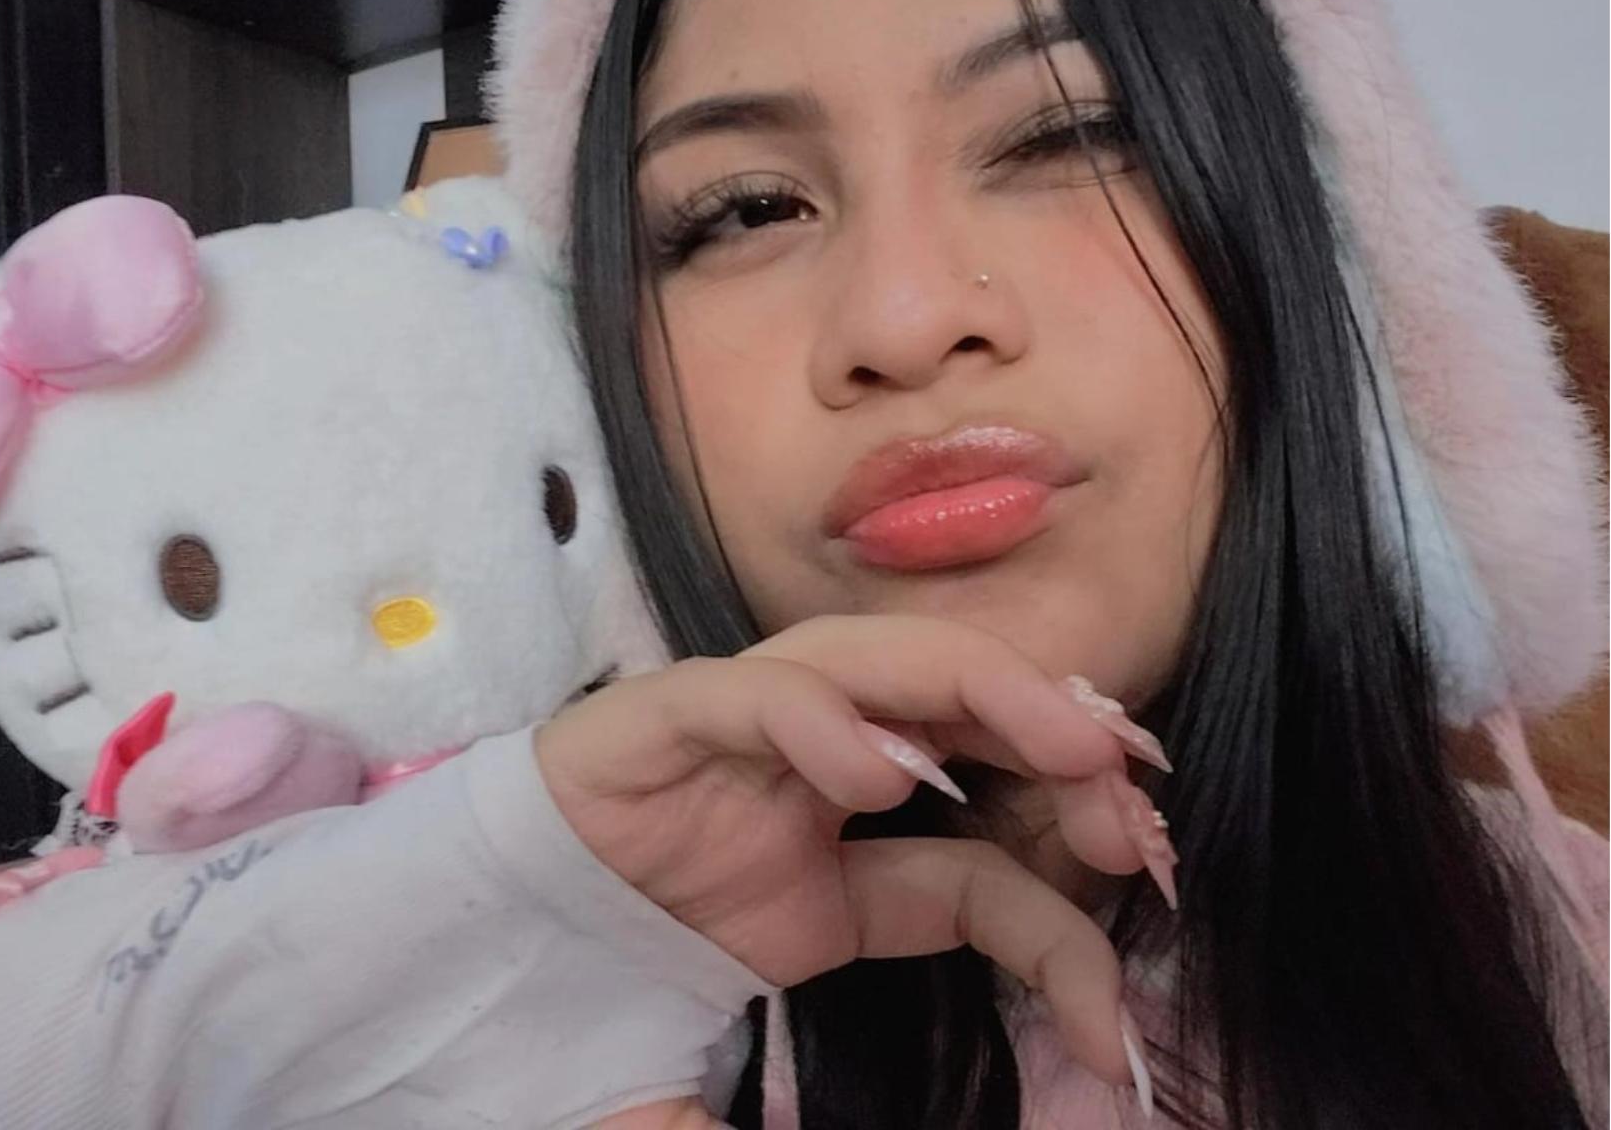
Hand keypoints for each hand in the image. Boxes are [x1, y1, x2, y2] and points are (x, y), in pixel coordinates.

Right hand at [536, 614, 1171, 1086]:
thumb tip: (1101, 1024)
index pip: (987, 785)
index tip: (1154, 881)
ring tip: (1065, 745)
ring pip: (871, 654)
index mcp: (863, 783)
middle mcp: (816, 727)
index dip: (1075, 824)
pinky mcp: (662, 713)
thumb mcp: (837, 938)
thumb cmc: (662, 929)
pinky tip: (880, 772)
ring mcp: (743, 711)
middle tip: (1133, 781)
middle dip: (1052, 718)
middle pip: (952, 682)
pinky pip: (746, 694)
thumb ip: (945, 935)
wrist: (522, 928)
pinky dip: (818, 718)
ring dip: (977, 688)